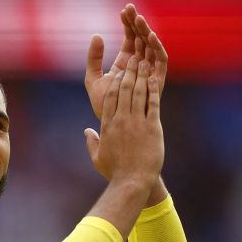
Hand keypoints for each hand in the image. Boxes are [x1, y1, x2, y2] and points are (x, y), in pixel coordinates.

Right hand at [84, 55, 162, 185]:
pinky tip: (155, 78)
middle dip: (128, 73)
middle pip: (124, 90)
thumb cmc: (115, 172)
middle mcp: (122, 121)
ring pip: (138, 93)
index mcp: (108, 126)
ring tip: (144, 63)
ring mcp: (137, 123)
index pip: (110, 97)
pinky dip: (153, 89)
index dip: (115, 82)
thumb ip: (91, 142)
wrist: (132, 182)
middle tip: (133, 60)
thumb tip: (86, 132)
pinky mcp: (152, 128)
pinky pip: (153, 104)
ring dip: (141, 76)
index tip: (118, 72)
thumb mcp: (98, 157)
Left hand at [85, 4, 167, 119]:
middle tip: (131, 8)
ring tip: (139, 19)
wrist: (112, 125)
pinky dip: (157, 48)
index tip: (123, 10)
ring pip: (151, 47)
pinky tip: (150, 36)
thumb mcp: (93, 78)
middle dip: (137, 23)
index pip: (129, 38)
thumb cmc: (103, 106)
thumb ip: (93, 58)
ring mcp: (150, 72)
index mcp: (126, 63)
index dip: (127, 24)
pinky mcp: (158, 81)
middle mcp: (140, 65)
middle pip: (141, 39)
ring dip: (146, 31)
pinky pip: (161, 61)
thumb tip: (97, 35)